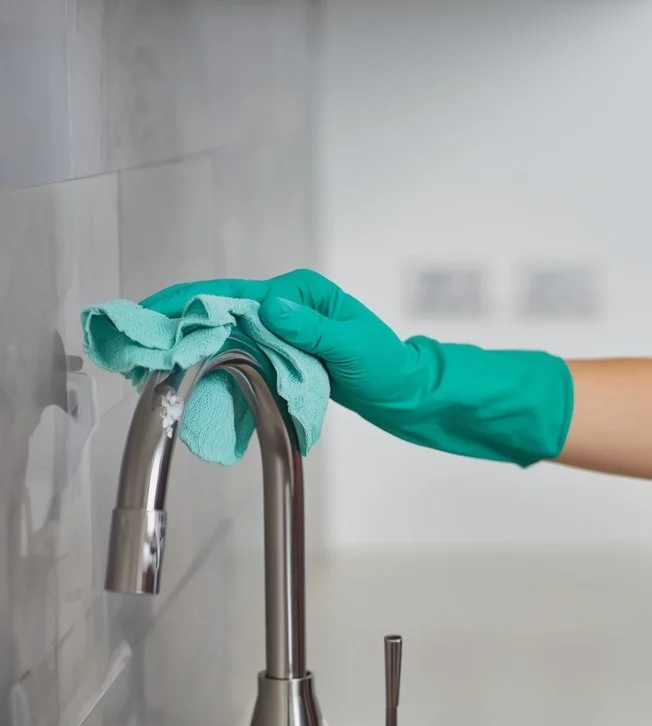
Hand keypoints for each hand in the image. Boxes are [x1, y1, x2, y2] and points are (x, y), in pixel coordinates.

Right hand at [135, 269, 574, 465]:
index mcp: (298, 291)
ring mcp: (280, 329)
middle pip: (216, 310)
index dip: (187, 305)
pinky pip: (237, 357)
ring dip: (185, 350)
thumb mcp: (354, 348)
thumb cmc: (387, 367)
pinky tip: (185, 384)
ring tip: (145, 369)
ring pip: (220, 335)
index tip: (152, 319)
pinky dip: (210, 369)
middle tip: (130, 348)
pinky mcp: (279, 354)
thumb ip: (314, 330)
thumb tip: (272, 308)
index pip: (231, 292)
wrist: (406, 393)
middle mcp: (284, 304)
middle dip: (172, 326)